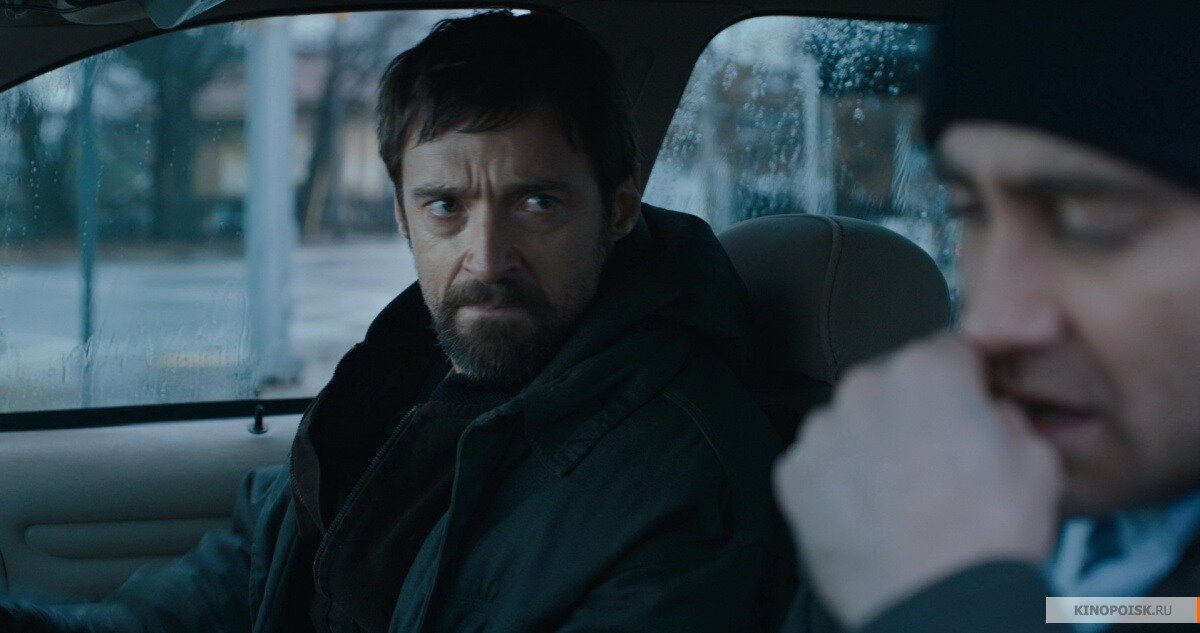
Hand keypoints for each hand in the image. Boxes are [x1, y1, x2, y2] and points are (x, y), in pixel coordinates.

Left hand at [773, 334, 1063, 627]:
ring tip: (903, 494)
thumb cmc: (990, 537)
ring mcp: (821, 431)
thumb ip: (1006, 411)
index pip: (949, 350)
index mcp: (927, 369)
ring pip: (852, 422)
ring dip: (872, 443)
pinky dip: (839, 481)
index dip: (966, 381)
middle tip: (939, 462)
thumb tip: (987, 406)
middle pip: (893, 384)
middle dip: (914, 411)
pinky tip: (870, 512)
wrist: (938, 605)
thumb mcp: (1037, 457)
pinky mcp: (793, 474)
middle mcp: (863, 387)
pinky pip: (820, 464)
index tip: (972, 406)